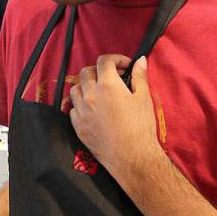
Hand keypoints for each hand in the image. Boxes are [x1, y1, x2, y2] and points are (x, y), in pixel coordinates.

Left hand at [68, 54, 163, 184]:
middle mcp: (90, 95)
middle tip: (111, 77)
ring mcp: (81, 111)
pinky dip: (80, 104)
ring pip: (75, 89)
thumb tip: (140, 61)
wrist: (131, 157)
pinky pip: (73, 109)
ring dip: (86, 86)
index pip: (104, 61)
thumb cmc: (140, 127)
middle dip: (98, 70)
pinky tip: (92, 109)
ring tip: (99, 92)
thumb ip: (140, 76)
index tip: (125, 66)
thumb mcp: (143, 98)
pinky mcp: (78, 126)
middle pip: (86, 72)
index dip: (115, 59)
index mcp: (107, 85)